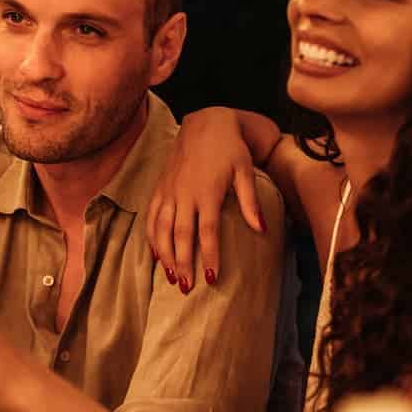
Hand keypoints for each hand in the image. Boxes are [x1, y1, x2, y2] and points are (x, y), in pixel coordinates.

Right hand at [146, 107, 265, 291]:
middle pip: (181, 236)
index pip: (207, 231)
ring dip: (165, 255)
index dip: (209, 256)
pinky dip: (151, 237)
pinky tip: (154, 255)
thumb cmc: (230, 148)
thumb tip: (261, 230)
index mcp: (207, 192)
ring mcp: (169, 191)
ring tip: (170, 278)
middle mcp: (184, 194)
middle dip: (183, 263)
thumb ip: (250, 202)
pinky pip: (151, 217)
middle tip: (187, 288)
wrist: (205, 123)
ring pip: (162, 229)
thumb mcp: (244, 171)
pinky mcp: (160, 188)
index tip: (211, 278)